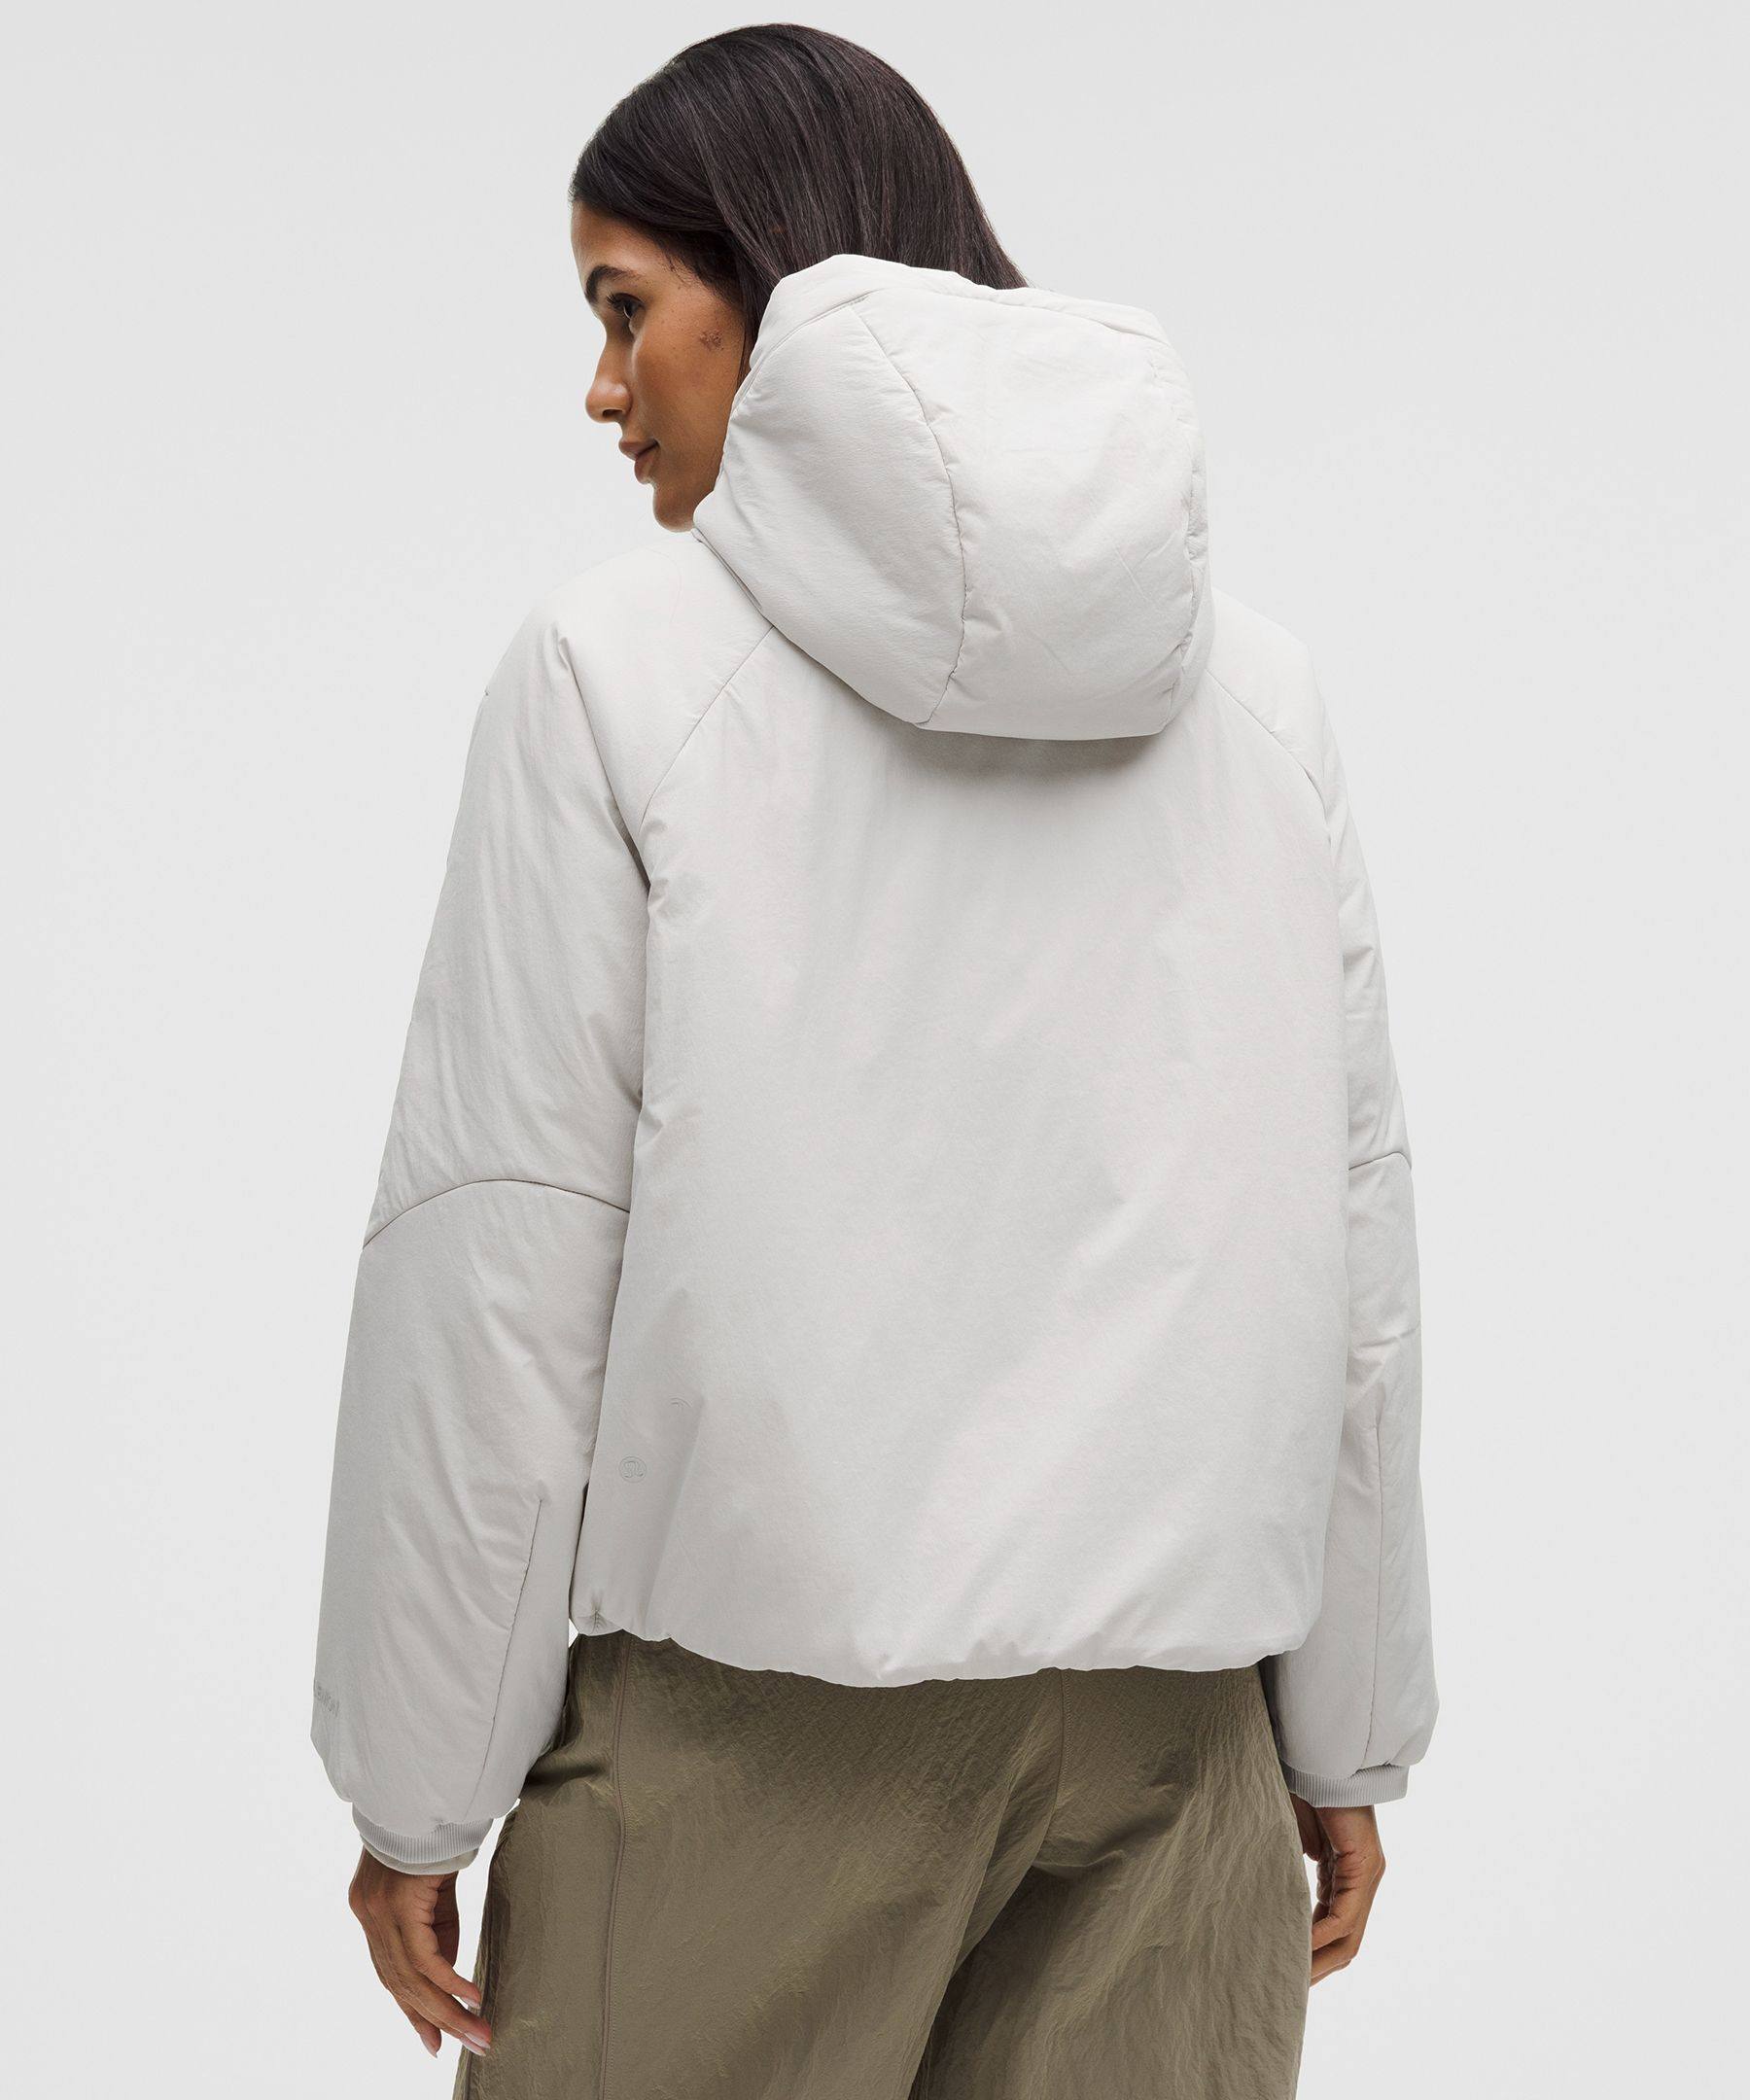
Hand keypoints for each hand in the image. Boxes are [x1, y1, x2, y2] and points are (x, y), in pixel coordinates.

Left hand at [348, 1849, 492, 2058]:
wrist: (424, 1790)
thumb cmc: (433, 1833)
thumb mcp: (435, 1891)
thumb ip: (436, 1931)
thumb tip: (447, 1976)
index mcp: (370, 1913)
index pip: (391, 1974)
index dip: (413, 2010)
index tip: (434, 2040)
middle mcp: (368, 1917)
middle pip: (400, 1984)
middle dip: (435, 2019)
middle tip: (469, 2045)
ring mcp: (378, 1913)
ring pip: (411, 1979)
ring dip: (447, 2010)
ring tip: (477, 2031)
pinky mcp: (398, 1906)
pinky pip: (424, 1958)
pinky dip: (449, 1981)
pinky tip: (471, 1996)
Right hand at [1291, 1798, 1385, 1982]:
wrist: (1318, 1757)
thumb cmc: (1301, 1786)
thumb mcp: (1291, 1835)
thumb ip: (1290, 1863)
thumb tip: (1274, 1889)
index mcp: (1343, 1873)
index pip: (1332, 1926)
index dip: (1310, 1952)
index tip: (1285, 1970)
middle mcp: (1360, 1879)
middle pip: (1344, 1942)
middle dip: (1317, 1968)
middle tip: (1288, 1990)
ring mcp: (1366, 1875)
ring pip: (1347, 1936)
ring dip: (1319, 1961)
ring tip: (1292, 1979)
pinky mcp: (1365, 1867)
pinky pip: (1344, 1916)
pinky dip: (1321, 1936)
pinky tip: (1299, 1948)